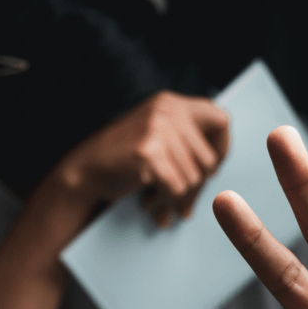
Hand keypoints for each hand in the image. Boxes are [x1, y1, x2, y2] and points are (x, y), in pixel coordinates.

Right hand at [58, 91, 229, 226]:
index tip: (211, 169)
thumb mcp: (159, 139)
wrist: (85, 172)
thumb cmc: (124, 160)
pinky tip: (149, 204)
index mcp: (173, 104)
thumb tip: (219, 167)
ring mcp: (157, 128)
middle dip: (197, 188)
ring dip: (178, 200)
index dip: (222, 148)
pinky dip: (165, 203)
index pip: (221, 120)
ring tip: (159, 204)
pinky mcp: (148, 151)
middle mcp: (168, 110)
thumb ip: (188, 143)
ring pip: (194, 179)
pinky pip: (176, 188)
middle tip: (181, 202)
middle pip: (209, 160)